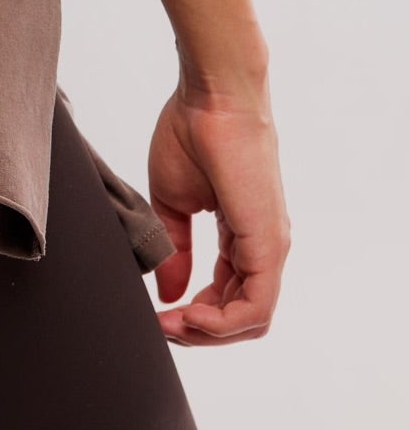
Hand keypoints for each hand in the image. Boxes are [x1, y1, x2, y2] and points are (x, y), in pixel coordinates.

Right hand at [148, 83, 289, 345]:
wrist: (212, 97)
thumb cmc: (192, 132)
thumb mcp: (172, 201)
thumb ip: (174, 249)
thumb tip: (169, 292)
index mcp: (242, 234)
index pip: (228, 296)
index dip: (193, 314)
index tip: (158, 312)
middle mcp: (263, 246)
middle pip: (241, 316)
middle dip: (199, 331)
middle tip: (162, 326)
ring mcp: (270, 247)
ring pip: (251, 319)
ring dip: (208, 332)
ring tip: (171, 323)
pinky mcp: (269, 245)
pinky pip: (254, 307)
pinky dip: (221, 322)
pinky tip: (187, 314)